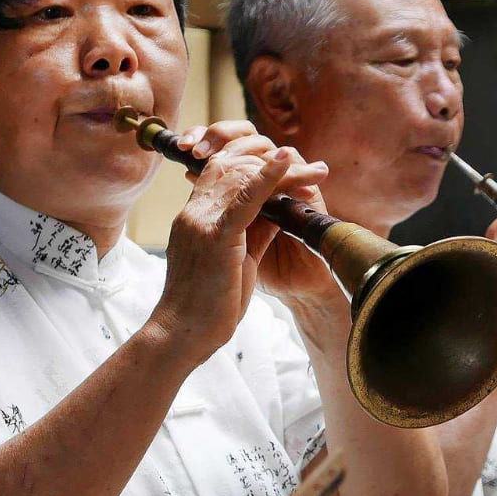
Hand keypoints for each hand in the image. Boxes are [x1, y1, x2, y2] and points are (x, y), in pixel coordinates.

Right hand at [149, 123, 328, 364]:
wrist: (182, 334)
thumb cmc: (208, 305)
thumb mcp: (236, 261)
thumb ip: (253, 233)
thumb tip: (278, 211)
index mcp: (195, 218)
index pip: (220, 173)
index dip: (252, 163)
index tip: (287, 163)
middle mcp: (195, 213)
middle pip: (232, 167)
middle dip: (271, 160)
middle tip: (312, 166)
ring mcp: (202, 222)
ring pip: (241, 177)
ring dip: (281, 168)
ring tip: (314, 167)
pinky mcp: (216, 237)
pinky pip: (245, 198)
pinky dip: (269, 177)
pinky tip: (288, 161)